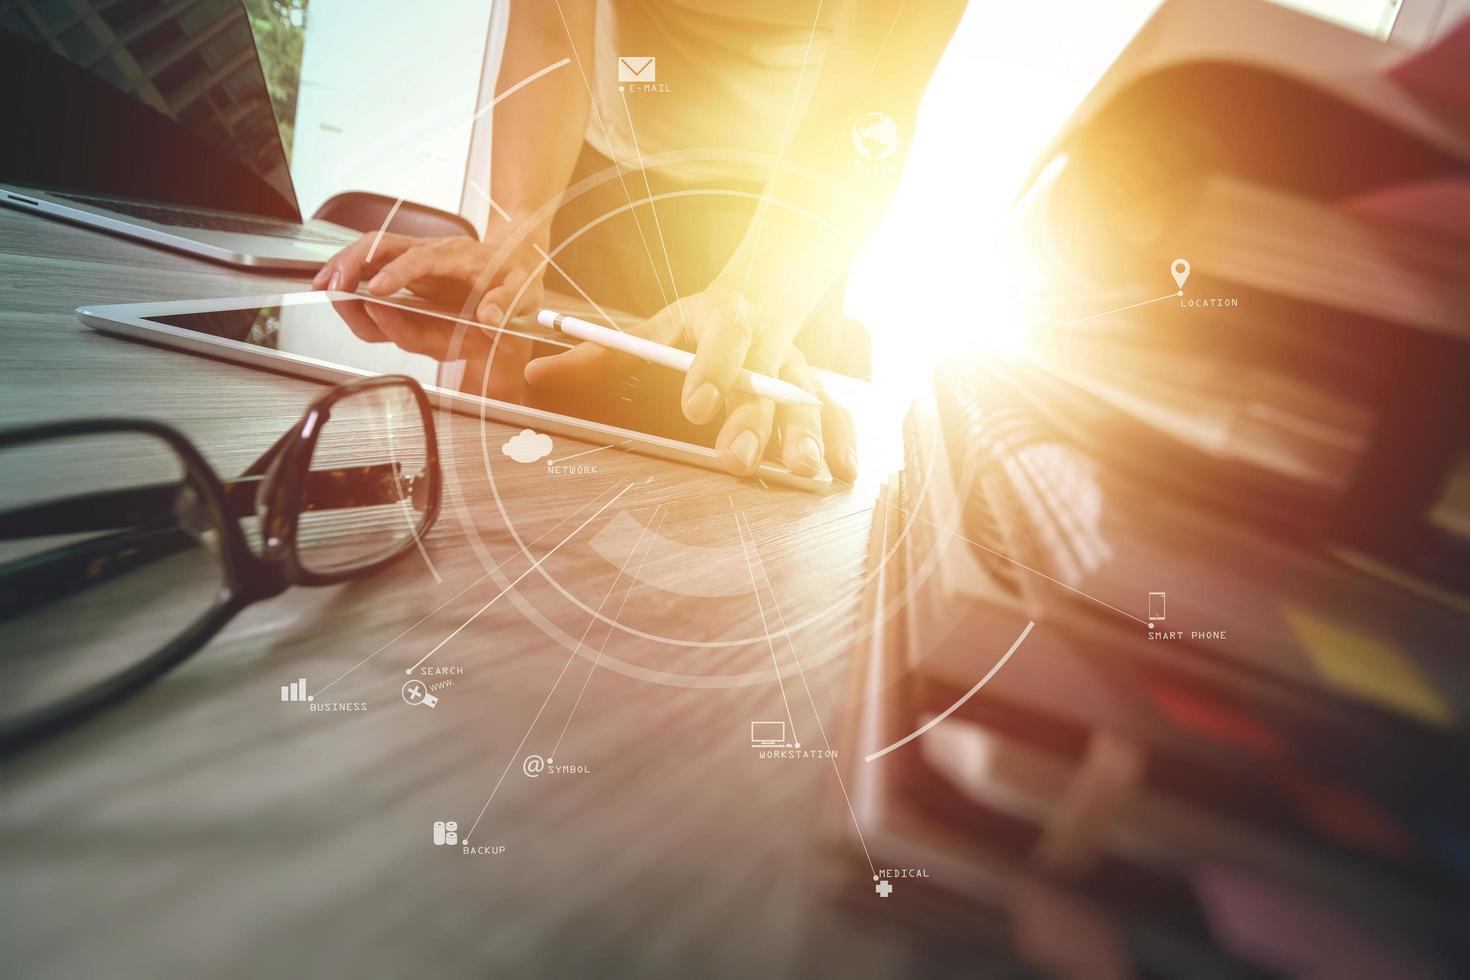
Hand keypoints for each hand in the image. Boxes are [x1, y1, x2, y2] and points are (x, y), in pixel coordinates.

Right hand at [312, 228, 544, 323]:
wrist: (513, 258)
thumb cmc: (516, 275)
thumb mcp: (525, 290)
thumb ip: (509, 302)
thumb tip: (489, 315)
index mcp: (459, 256)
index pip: (422, 260)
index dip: (397, 274)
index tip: (376, 291)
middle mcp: (429, 254)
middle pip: (382, 248)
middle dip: (353, 266)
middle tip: (334, 289)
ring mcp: (413, 263)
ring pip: (368, 256)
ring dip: (342, 270)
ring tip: (324, 289)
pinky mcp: (403, 273)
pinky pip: (368, 269)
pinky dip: (346, 277)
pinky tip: (331, 291)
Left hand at [523, 288, 856, 481]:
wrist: (765, 293)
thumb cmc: (699, 323)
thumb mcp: (653, 327)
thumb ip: (600, 353)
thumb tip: (537, 373)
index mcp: (724, 317)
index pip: (723, 337)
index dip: (712, 370)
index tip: (694, 405)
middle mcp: (767, 342)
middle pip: (765, 381)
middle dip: (753, 421)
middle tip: (737, 458)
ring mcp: (795, 369)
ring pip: (806, 400)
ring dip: (806, 436)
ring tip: (801, 470)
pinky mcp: (814, 393)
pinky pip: (836, 414)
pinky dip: (841, 441)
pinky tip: (839, 471)